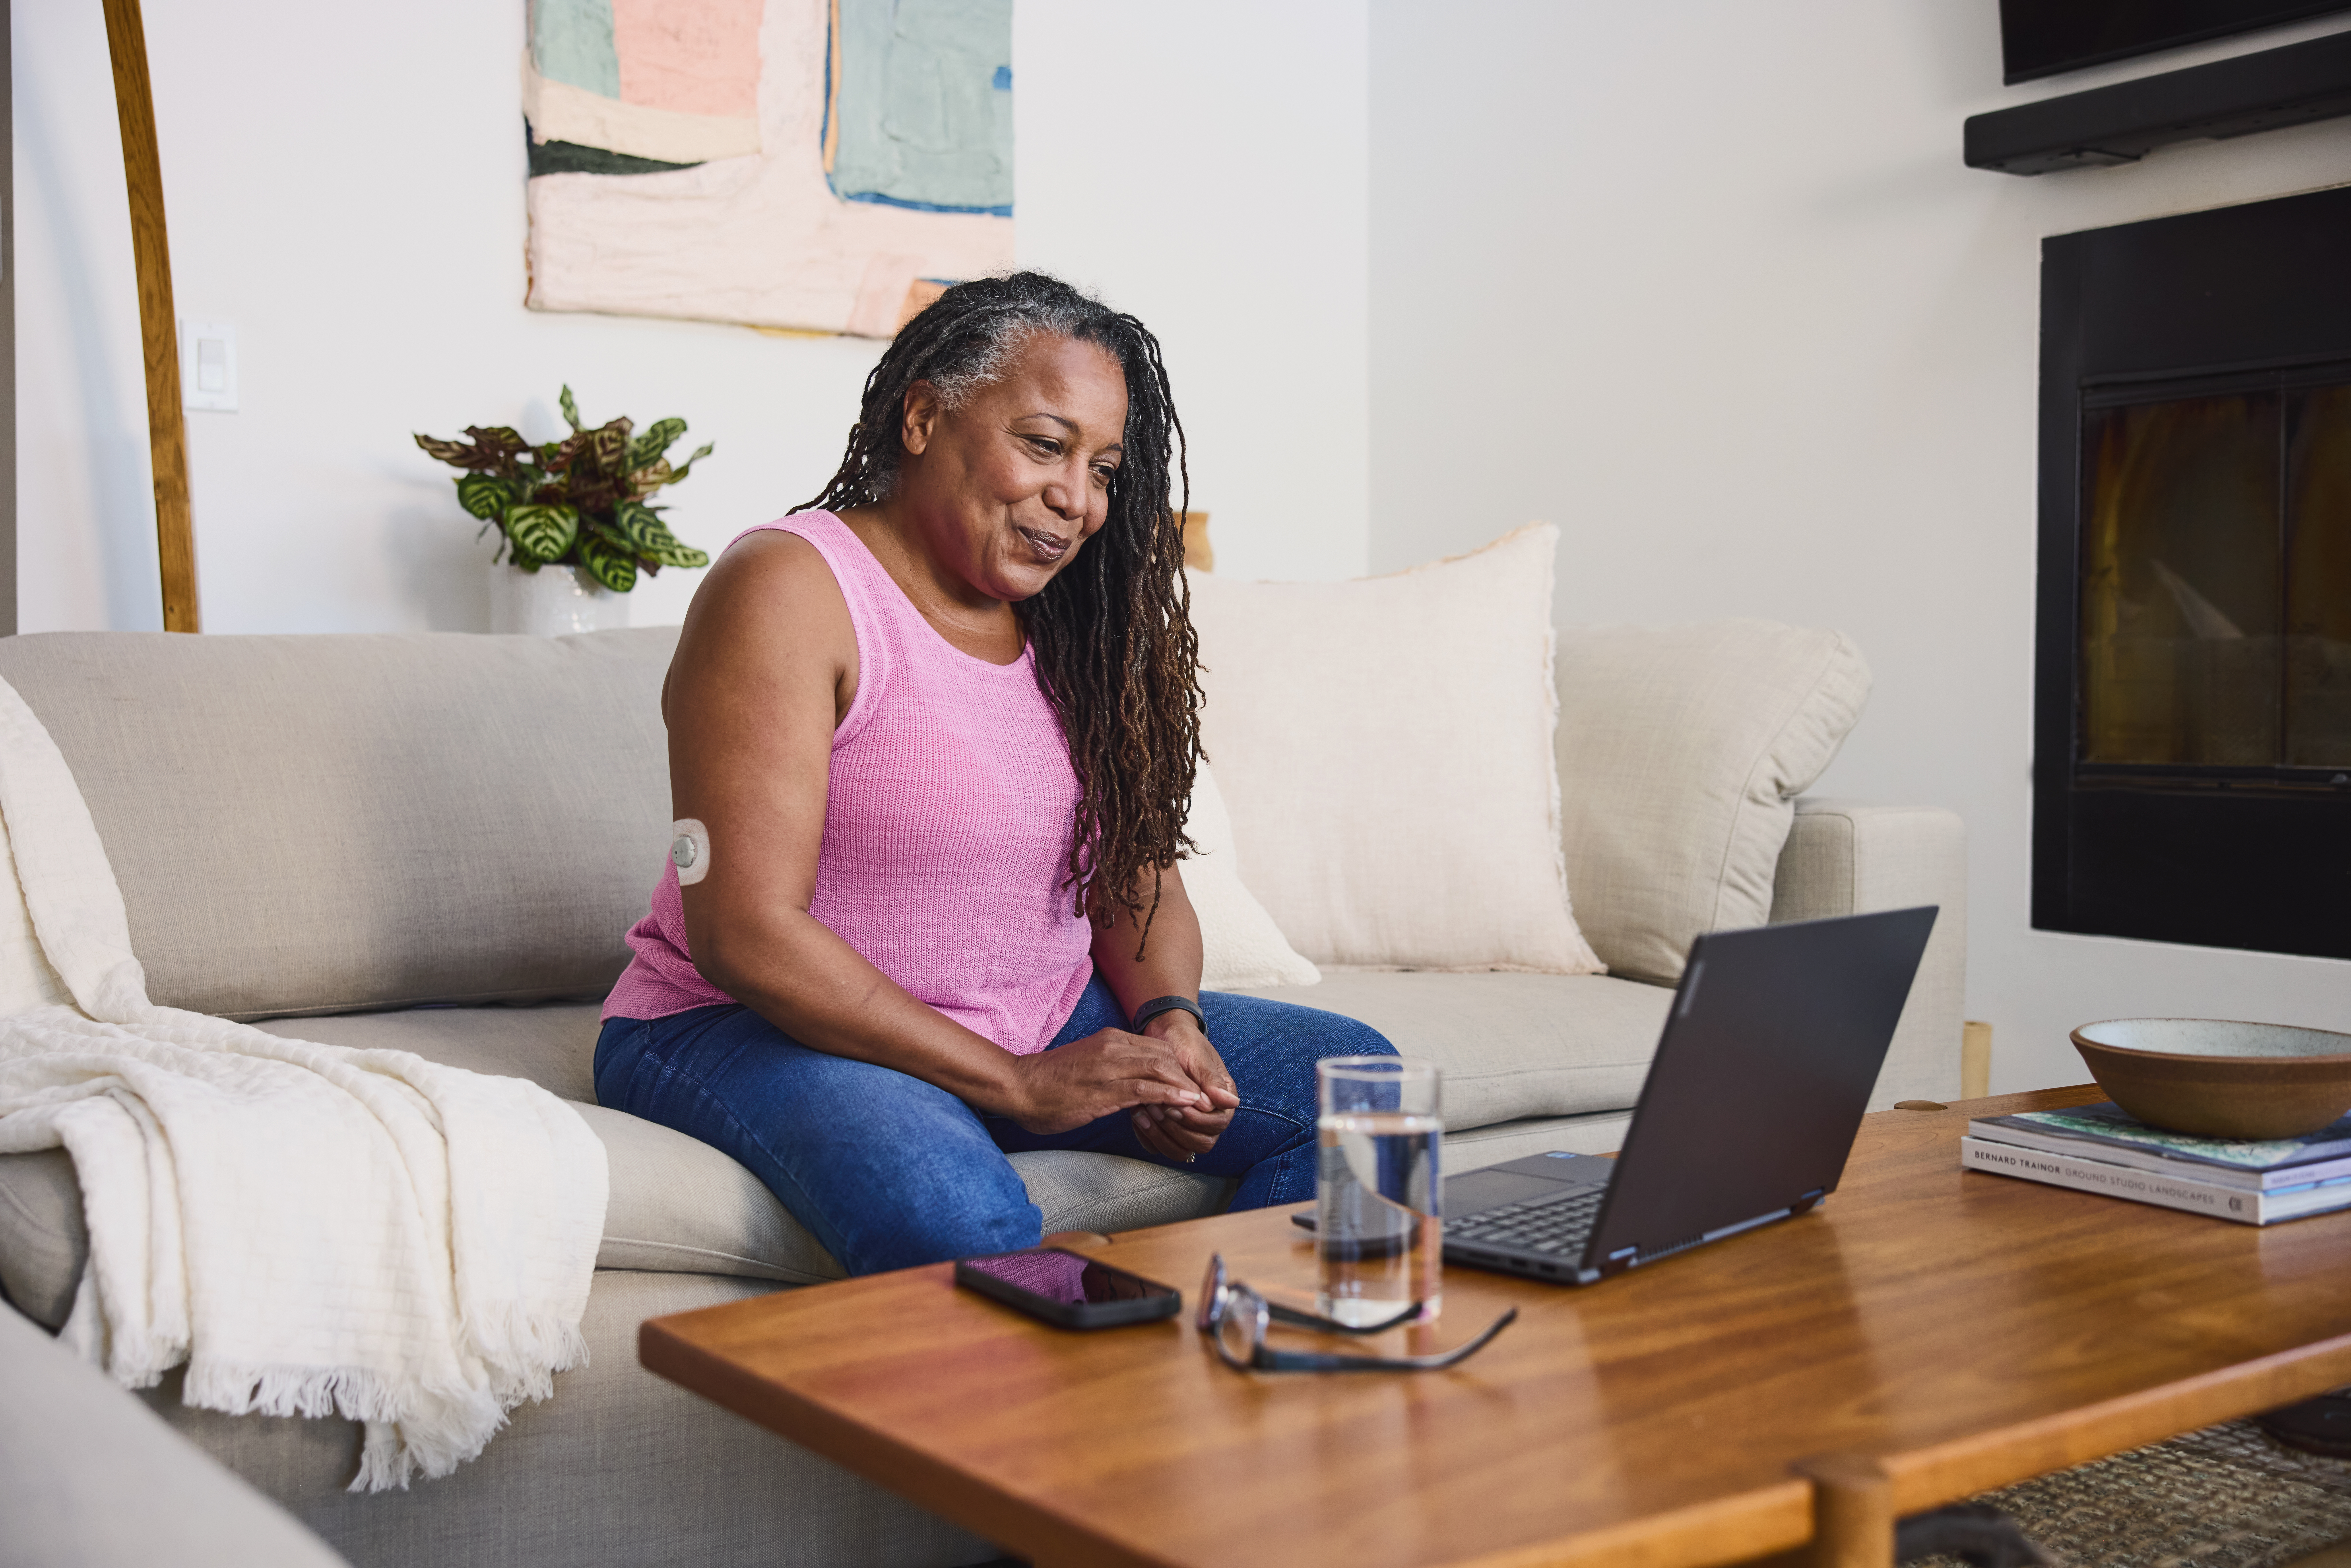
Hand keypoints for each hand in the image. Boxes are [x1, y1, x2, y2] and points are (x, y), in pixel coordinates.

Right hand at [1006, 1027, 1219, 1135]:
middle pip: (1165, 1055)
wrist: (1018, 1086)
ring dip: (1184, 1087)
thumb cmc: (1050, 1082)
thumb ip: (1113, 1070)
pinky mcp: (1102, 1090)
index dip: (1180, 1066)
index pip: (1158, 1048)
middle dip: (1189, 1076)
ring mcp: (1108, 1067)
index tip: (1193, 1085)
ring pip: (1159, 1068)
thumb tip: (1136, 1087)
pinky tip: (1183, 1104)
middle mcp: (1112, 1048)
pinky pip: (1144, 1089)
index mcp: (1109, 1040)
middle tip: (1205, 1097)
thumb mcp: (1088, 1068)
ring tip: (1201, 1103)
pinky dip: (1168, 1095)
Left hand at [1128, 1012, 1238, 1162]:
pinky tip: (1137, 1116)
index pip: (1216, 1125)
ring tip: (1143, 1109)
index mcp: (1221, 1100)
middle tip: (1156, 1106)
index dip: (1195, 1119)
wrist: (1165, 1034)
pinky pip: (1160, 1146)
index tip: (1175, 1103)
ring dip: (1161, 1134)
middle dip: (1177, 1128)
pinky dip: (1148, 1137)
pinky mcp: (1169, 1126)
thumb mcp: (1197, 1057)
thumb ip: (1211, 1081)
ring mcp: (1188, 1123)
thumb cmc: (1184, 1043)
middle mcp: (1208, 1116)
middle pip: (1201, 1143)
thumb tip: (1231, 1103)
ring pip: (1181, 1149)